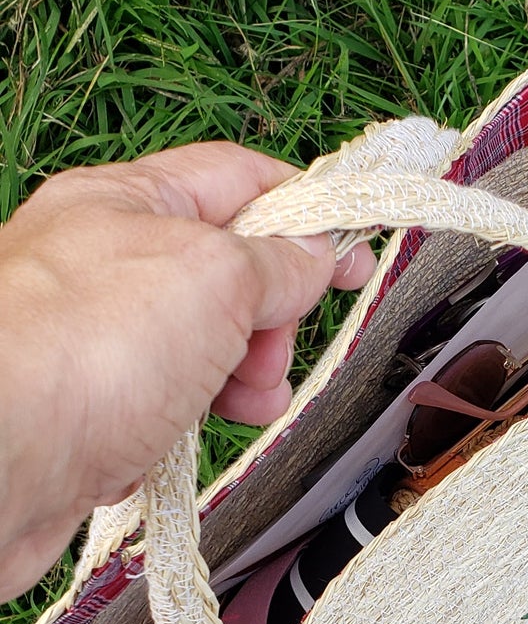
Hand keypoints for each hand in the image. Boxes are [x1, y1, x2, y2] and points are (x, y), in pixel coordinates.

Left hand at [0, 142, 376, 602]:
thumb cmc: (81, 349)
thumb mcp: (214, 274)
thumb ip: (274, 260)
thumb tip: (311, 255)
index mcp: (126, 201)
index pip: (235, 178)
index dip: (304, 209)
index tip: (353, 251)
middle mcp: (99, 263)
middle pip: (220, 274)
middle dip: (268, 318)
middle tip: (273, 352)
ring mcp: (87, 343)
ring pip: (193, 351)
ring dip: (235, 381)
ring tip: (239, 406)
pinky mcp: (77, 418)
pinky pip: (155, 414)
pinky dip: (178, 431)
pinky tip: (166, 445)